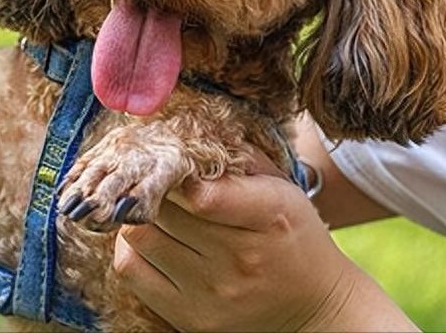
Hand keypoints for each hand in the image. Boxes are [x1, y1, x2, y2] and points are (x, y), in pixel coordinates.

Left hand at [114, 170, 416, 331]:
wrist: (315, 309)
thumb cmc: (293, 237)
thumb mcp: (283, 189)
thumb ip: (242, 159)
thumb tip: (190, 131)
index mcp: (270, 216)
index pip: (201, 192)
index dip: (176, 173)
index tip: (174, 164)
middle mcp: (241, 258)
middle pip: (163, 209)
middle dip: (155, 189)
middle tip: (158, 182)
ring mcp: (213, 292)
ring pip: (139, 234)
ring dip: (140, 216)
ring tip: (157, 211)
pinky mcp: (190, 317)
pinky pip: (130, 269)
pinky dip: (130, 247)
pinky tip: (149, 238)